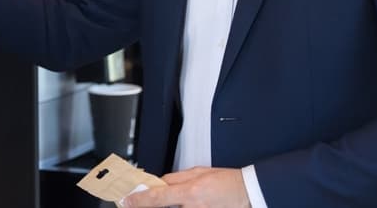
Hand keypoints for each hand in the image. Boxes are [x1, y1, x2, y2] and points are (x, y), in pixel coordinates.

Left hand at [121, 167, 250, 207]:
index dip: (139, 200)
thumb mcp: (199, 172)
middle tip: (138, 201)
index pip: (157, 198)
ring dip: (168, 206)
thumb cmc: (228, 182)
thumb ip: (176, 178)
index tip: (127, 201)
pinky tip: (186, 203)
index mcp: (190, 192)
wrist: (249, 193)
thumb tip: (160, 183)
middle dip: (149, 205)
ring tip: (180, 198)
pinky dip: (182, 207)